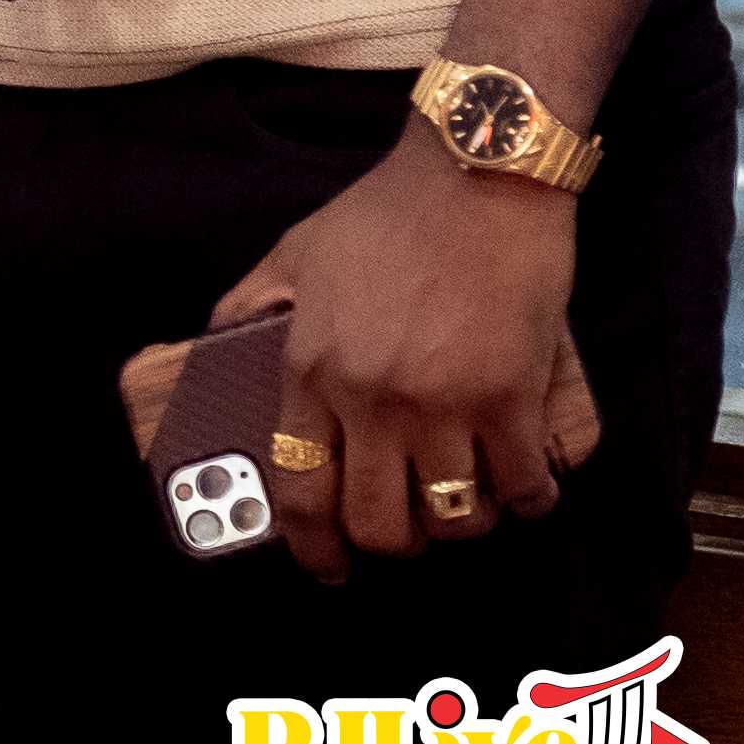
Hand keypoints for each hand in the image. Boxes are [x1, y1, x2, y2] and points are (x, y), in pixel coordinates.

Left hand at [224, 143, 579, 579]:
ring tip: (471, 497)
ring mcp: (446, 403)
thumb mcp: (292, 256)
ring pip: (457, 519)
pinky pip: (526, 487)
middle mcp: (371, 399)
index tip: (330, 566)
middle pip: (381, 525)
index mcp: (309, 368)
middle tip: (412, 526)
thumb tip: (213, 352)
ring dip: (466, 522)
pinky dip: (530, 497)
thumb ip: (249, 310)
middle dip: (396, 543)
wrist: (477, 176)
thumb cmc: (385, 216)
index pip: (299, 489)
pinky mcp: (515, 397)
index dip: (314, 546)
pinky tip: (527, 480)